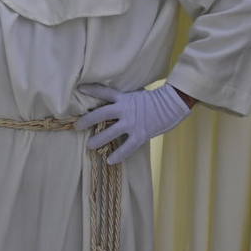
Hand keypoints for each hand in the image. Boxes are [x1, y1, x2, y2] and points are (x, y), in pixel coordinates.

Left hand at [75, 83, 190, 164]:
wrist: (173, 103)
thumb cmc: (156, 99)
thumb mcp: (137, 95)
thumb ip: (125, 100)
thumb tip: (115, 102)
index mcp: (124, 98)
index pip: (105, 92)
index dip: (92, 90)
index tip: (80, 89)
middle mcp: (125, 109)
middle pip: (101, 114)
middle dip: (87, 120)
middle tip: (76, 126)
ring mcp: (132, 122)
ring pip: (111, 132)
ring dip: (99, 139)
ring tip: (88, 146)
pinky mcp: (141, 134)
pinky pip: (127, 147)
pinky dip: (118, 154)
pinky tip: (110, 160)